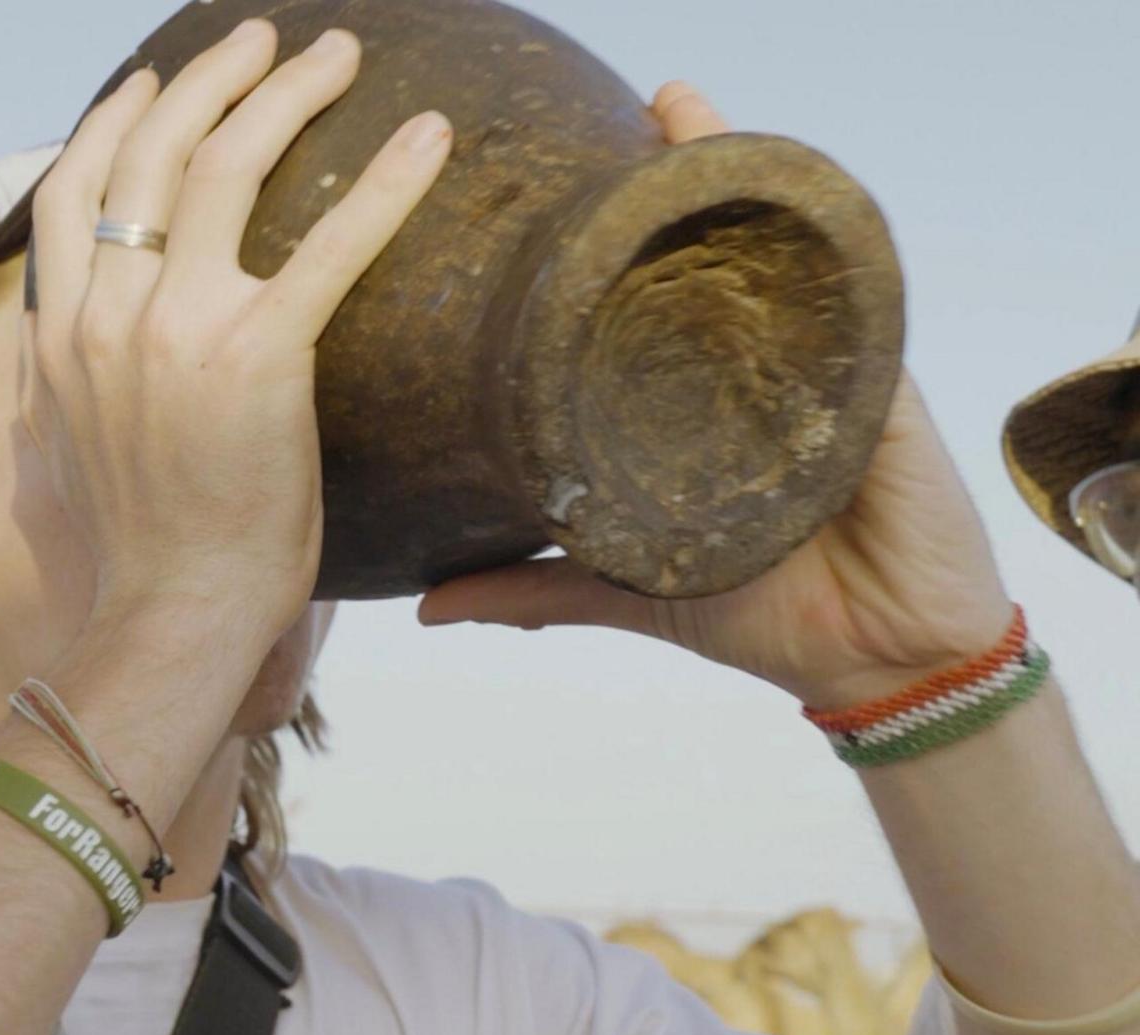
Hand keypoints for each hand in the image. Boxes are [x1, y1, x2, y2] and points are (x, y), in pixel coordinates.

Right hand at [23, 20, 450, 634]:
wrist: (171, 615)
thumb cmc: (145, 552)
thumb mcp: (77, 447)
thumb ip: (76, 377)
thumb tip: (80, 345)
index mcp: (60, 335)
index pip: (72, 190)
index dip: (115, 120)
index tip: (156, 82)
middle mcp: (107, 317)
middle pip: (152, 150)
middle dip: (212, 76)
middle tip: (264, 39)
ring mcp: (177, 332)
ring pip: (227, 166)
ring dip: (285, 92)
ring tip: (334, 56)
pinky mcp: (260, 358)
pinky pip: (333, 244)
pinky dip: (388, 180)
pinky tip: (431, 136)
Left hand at [417, 83, 1014, 709]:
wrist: (869, 660)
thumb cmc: (759, 608)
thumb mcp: (622, 587)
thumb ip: (528, 587)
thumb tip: (429, 603)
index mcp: (696, 401)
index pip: (652, 299)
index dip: (612, 237)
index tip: (560, 178)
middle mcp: (757, 368)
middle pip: (713, 255)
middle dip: (674, 176)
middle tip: (640, 103)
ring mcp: (820, 369)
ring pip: (776, 255)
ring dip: (735, 178)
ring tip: (684, 107)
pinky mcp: (876, 389)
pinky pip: (848, 302)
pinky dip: (817, 247)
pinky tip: (777, 192)